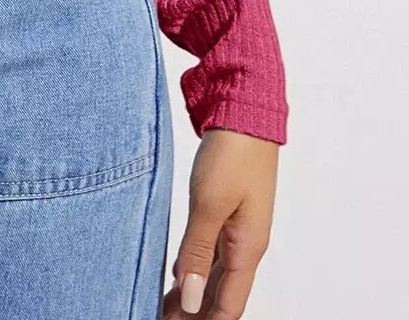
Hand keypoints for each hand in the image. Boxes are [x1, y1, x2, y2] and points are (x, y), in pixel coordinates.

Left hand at [163, 128, 278, 317]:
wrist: (244, 109)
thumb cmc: (232, 152)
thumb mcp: (209, 203)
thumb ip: (198, 251)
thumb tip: (192, 299)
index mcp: (248, 248)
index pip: (228, 306)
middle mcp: (246, 243)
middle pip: (221, 294)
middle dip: (194, 313)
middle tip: (160, 319)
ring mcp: (238, 227)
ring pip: (215, 274)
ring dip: (192, 292)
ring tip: (164, 306)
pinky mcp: (227, 209)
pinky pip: (211, 251)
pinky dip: (194, 267)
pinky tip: (177, 273)